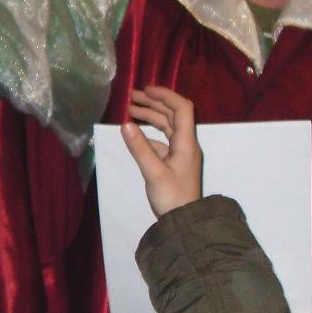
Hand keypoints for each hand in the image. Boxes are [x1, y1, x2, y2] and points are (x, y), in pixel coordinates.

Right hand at [121, 87, 202, 215]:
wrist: (184, 223)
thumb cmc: (171, 197)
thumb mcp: (153, 172)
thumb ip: (139, 148)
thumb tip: (125, 124)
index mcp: (186, 142)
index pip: (181, 108)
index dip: (165, 95)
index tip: (145, 90)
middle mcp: (185, 144)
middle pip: (172, 115)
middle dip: (152, 103)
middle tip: (131, 97)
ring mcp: (180, 154)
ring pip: (166, 127)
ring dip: (150, 117)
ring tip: (130, 110)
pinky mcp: (173, 164)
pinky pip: (161, 141)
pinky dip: (149, 134)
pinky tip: (134, 134)